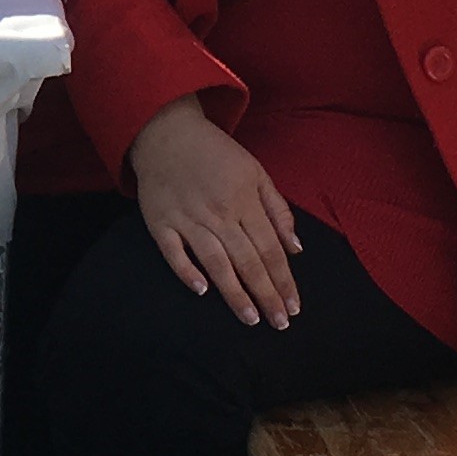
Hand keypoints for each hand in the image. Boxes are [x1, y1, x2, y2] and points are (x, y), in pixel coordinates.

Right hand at [128, 97, 303, 327]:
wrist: (167, 132)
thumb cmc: (216, 154)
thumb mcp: (256, 172)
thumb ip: (278, 210)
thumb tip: (295, 248)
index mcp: (245, 201)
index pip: (270, 249)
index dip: (284, 280)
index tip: (294, 307)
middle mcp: (219, 213)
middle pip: (248, 260)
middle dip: (266, 294)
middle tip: (279, 323)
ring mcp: (188, 218)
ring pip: (216, 262)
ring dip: (234, 293)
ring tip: (251, 319)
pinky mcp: (160, 223)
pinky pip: (174, 252)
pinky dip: (187, 271)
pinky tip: (202, 291)